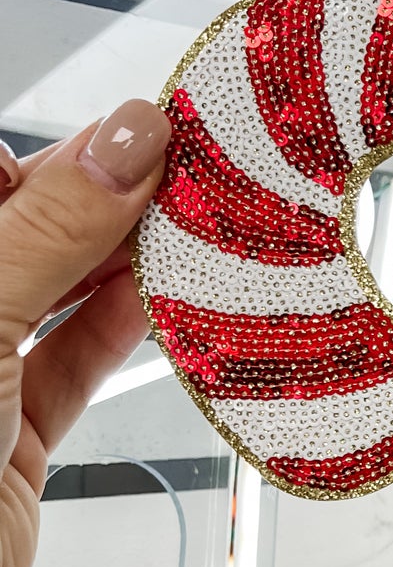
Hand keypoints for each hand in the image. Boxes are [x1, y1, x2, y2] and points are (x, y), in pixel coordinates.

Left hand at [0, 102, 171, 566]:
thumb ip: (50, 226)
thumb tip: (127, 136)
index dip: (57, 151)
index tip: (145, 130)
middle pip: (26, 227)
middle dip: (105, 197)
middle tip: (192, 168)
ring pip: (56, 291)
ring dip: (127, 261)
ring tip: (199, 223)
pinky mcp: (7, 436)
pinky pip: (74, 363)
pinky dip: (126, 331)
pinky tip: (170, 296)